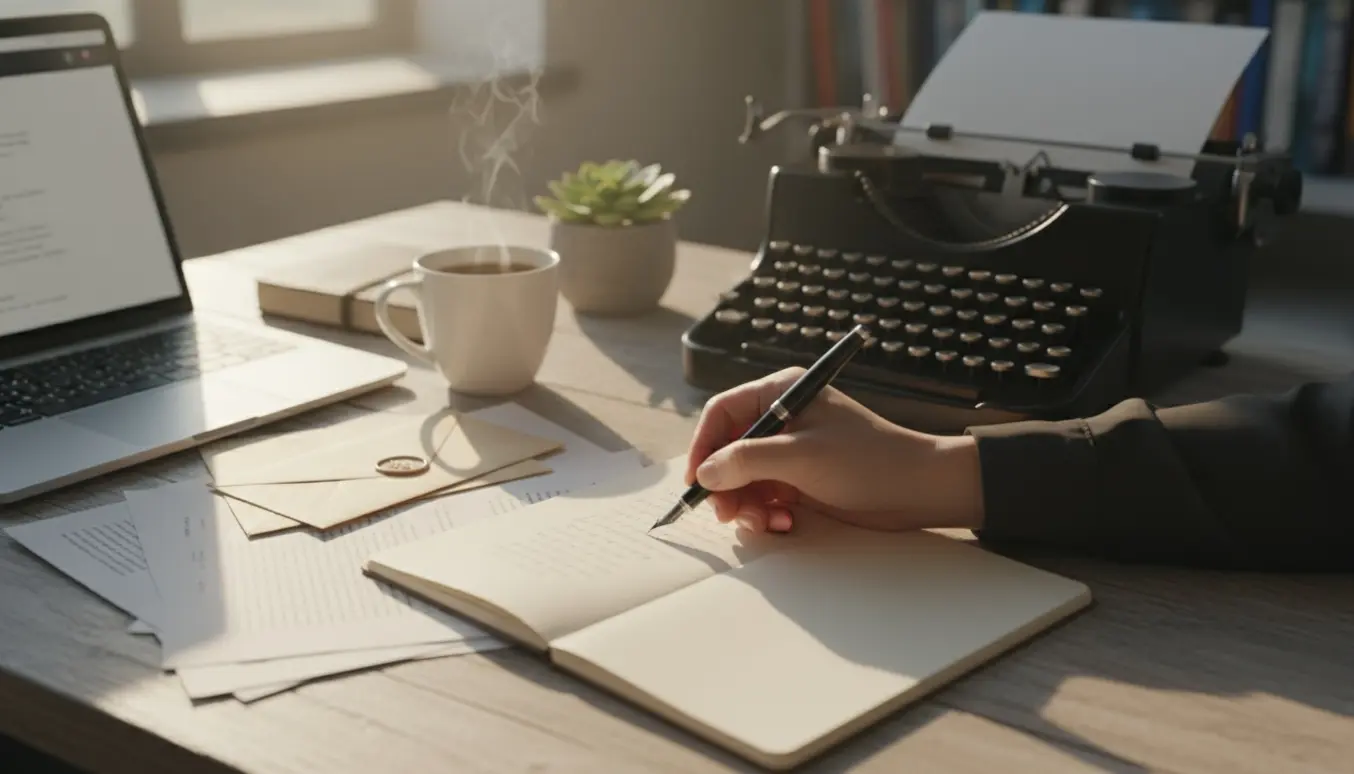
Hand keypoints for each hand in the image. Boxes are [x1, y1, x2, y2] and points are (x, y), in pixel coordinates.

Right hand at [685, 367, 984, 533]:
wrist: (919, 489)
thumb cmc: (867, 460)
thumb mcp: (801, 457)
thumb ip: (747, 461)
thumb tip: (705, 473)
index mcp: (781, 393)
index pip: (723, 413)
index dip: (703, 446)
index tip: (696, 482)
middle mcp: (783, 419)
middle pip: (729, 449)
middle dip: (726, 484)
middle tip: (728, 514)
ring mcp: (792, 451)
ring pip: (744, 478)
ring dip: (746, 504)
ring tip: (763, 522)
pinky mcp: (802, 479)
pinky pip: (766, 495)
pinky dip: (767, 512)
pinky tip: (784, 524)